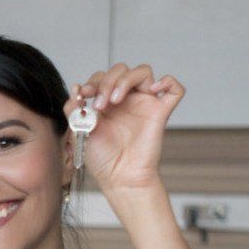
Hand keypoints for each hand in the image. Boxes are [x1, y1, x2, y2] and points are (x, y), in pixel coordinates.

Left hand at [68, 63, 183, 193]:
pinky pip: (175, 90)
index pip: (102, 77)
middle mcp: (126, 100)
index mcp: (107, 102)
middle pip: (121, 70)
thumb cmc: (102, 159)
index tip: (84, 94)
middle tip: (100, 104)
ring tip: (115, 100)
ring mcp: (144, 104)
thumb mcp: (79, 131)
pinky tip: (153, 89)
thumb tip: (76, 89)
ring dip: (126, 79)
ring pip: (143, 72)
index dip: (92, 82)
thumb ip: (74, 110)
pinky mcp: (160, 113)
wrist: (119, 178)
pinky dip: (168, 82)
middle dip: (107, 81)